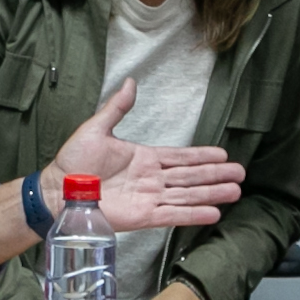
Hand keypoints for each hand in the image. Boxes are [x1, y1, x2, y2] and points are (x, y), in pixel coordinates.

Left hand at [46, 83, 244, 232]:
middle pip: (191, 177)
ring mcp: (149, 198)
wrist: (58, 190)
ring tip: (235, 191)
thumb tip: (130, 83)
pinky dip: (193, 214)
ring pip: (188, 195)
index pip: (181, 157)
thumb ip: (117, 108)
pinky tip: (213, 213)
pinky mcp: (143, 217)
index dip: (203, 156)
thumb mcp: (96, 128)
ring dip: (212, 193)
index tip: (224, 155)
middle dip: (216, 175)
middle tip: (240, 174)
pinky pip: (173, 215)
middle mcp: (151, 179)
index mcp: (144, 158)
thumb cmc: (73, 162)